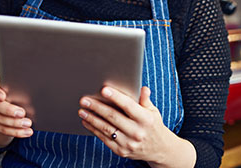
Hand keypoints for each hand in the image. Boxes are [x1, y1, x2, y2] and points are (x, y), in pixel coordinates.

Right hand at [0, 76, 32, 147]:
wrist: (13, 104)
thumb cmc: (20, 88)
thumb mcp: (21, 85)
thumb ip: (23, 86)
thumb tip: (37, 87)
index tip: (3, 96)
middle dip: (9, 110)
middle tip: (22, 113)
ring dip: (14, 123)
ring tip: (28, 124)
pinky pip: (3, 129)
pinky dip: (16, 131)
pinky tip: (26, 132)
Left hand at [78, 86, 193, 166]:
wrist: (158, 149)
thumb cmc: (153, 125)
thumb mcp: (153, 111)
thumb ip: (145, 99)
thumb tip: (142, 88)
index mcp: (145, 119)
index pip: (128, 106)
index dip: (116, 97)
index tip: (104, 90)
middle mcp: (137, 132)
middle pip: (113, 117)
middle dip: (97, 107)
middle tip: (85, 100)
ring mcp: (128, 143)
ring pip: (106, 128)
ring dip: (92, 119)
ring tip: (82, 110)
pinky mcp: (121, 151)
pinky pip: (104, 139)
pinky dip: (94, 129)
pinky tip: (87, 122)